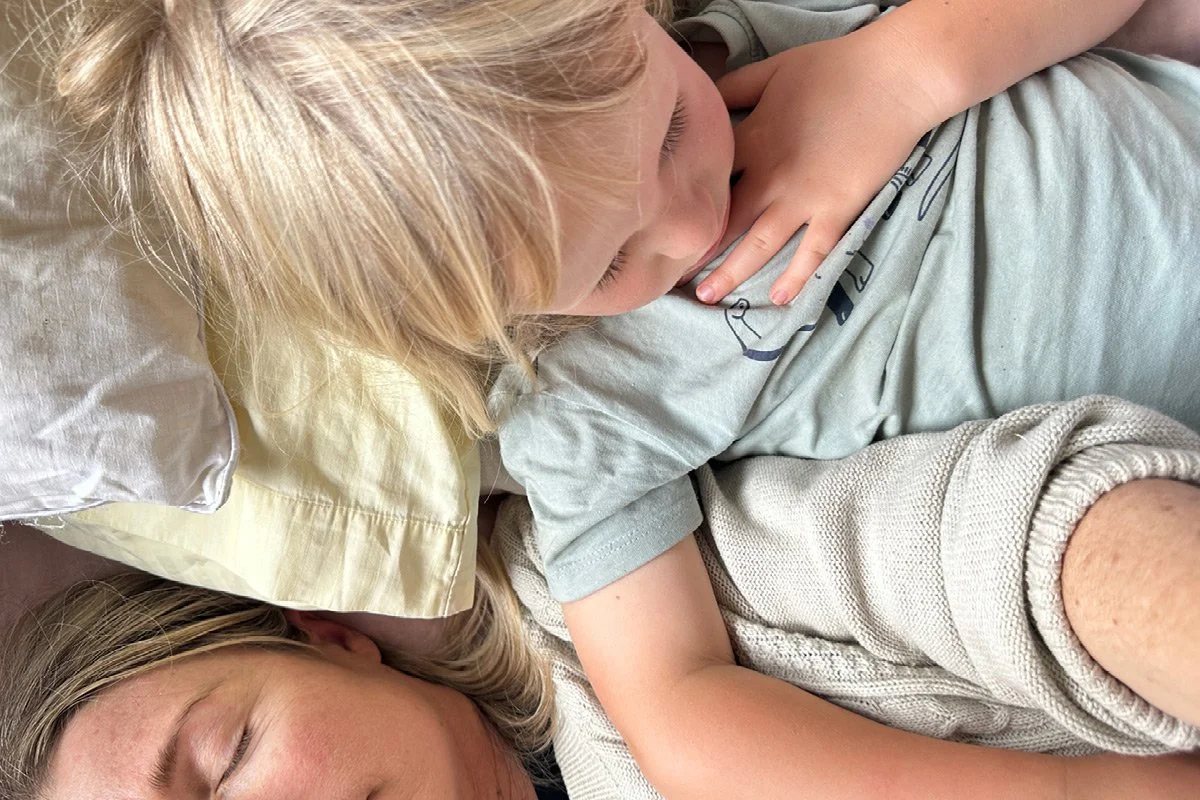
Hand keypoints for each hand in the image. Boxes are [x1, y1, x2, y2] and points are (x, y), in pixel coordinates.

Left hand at [697, 26, 940, 305]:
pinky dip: (796, 277)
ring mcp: (803, 197)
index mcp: (752, 138)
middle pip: (723, 219)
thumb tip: (703, 101)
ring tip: (706, 296)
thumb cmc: (835, 67)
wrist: (895, 77)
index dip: (683, 197)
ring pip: (758, 244)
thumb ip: (735, 88)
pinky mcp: (837, 209)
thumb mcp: (772, 69)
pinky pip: (813, 252)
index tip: (662, 218)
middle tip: (669, 272)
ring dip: (730, 273)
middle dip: (695, 247)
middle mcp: (770, 175)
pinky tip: (779, 298)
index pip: (706, 176)